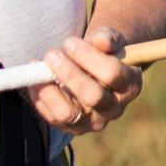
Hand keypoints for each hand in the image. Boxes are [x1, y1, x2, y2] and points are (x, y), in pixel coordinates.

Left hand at [28, 25, 142, 134]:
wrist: (94, 70)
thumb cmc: (102, 51)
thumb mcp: (108, 40)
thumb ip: (107, 37)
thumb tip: (101, 39)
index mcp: (129, 85)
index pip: (112, 73)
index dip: (88, 56)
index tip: (69, 41)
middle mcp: (114, 108)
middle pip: (92, 96)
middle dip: (69, 73)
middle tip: (51, 54)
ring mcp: (92, 121)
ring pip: (68, 113)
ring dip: (49, 89)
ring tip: (40, 67)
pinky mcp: (72, 127)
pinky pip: (51, 117)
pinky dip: (39, 96)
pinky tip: (35, 78)